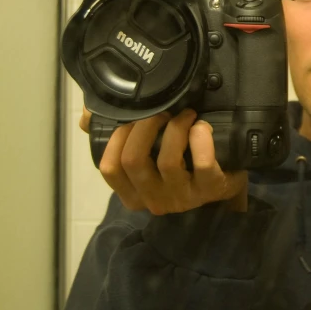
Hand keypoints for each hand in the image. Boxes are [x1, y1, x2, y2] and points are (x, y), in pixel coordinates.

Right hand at [80, 107, 247, 214]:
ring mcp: (182, 197)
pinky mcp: (210, 189)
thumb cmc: (180, 162)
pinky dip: (201, 140)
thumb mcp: (148, 153)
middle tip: (163, 110)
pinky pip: (203, 164)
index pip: (110, 168)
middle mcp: (154, 199)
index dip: (117, 138)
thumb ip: (116, 135)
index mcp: (133, 192)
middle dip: (145, 127)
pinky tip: (202, 127)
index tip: (133, 118)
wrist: (223, 183)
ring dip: (175, 128)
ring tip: (186, 114)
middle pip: (133, 161)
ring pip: (167, 161)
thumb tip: (87, 117)